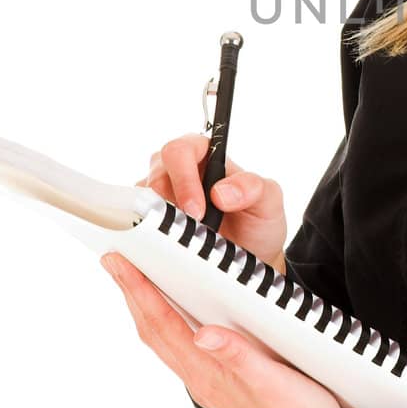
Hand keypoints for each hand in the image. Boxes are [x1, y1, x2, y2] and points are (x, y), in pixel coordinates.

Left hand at [99, 250, 350, 407]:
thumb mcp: (277, 384)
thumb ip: (241, 358)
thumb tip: (203, 334)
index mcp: (211, 376)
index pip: (164, 325)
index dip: (139, 291)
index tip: (118, 262)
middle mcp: (203, 381)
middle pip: (155, 332)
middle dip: (133, 295)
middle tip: (114, 262)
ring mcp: (212, 386)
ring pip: (167, 343)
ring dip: (148, 310)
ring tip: (137, 284)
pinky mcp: (226, 388)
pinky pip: (184, 352)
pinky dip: (170, 327)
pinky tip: (180, 319)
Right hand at [137, 132, 285, 266]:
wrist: (251, 257)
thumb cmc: (257, 221)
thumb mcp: (269, 202)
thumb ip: (254, 187)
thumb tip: (221, 191)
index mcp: (204, 154)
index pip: (181, 150)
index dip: (183, 178)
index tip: (197, 210)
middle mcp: (178, 171)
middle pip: (155, 172)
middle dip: (167, 201)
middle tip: (187, 229)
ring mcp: (162, 196)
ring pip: (142, 198)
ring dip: (156, 220)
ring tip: (179, 241)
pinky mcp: (151, 222)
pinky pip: (138, 223)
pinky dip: (148, 236)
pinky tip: (164, 249)